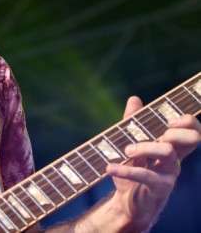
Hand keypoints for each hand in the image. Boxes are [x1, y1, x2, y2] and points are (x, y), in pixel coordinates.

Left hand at [104, 96, 200, 230]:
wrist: (127, 202)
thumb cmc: (133, 170)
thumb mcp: (132, 144)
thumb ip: (133, 123)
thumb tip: (135, 99)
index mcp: (172, 147)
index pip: (193, 131)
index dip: (187, 122)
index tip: (169, 120)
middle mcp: (175, 159)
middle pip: (191, 140)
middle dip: (174, 132)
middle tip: (157, 133)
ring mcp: (169, 175)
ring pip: (167, 152)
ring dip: (144, 146)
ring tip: (126, 150)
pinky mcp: (158, 189)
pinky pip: (145, 175)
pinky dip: (125, 170)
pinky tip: (110, 168)